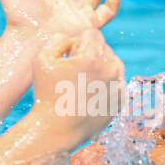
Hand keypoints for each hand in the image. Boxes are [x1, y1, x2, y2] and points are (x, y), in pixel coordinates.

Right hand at [31, 28, 124, 144]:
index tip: (68, 57)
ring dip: (100, 67)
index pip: (91, 34)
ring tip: (82, 82)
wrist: (56, 129)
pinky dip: (106, 84)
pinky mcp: (121, 99)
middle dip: (89, 55)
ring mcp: (119, 86)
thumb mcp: (42, 59)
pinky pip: (116, 81)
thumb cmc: (47, 94)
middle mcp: (111, 69)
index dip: (77, 43)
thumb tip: (75, 39)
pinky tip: (89, 93)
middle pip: (104, 48)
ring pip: (113, 63)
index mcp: (94, 57)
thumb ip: (59, 39)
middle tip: (73, 73)